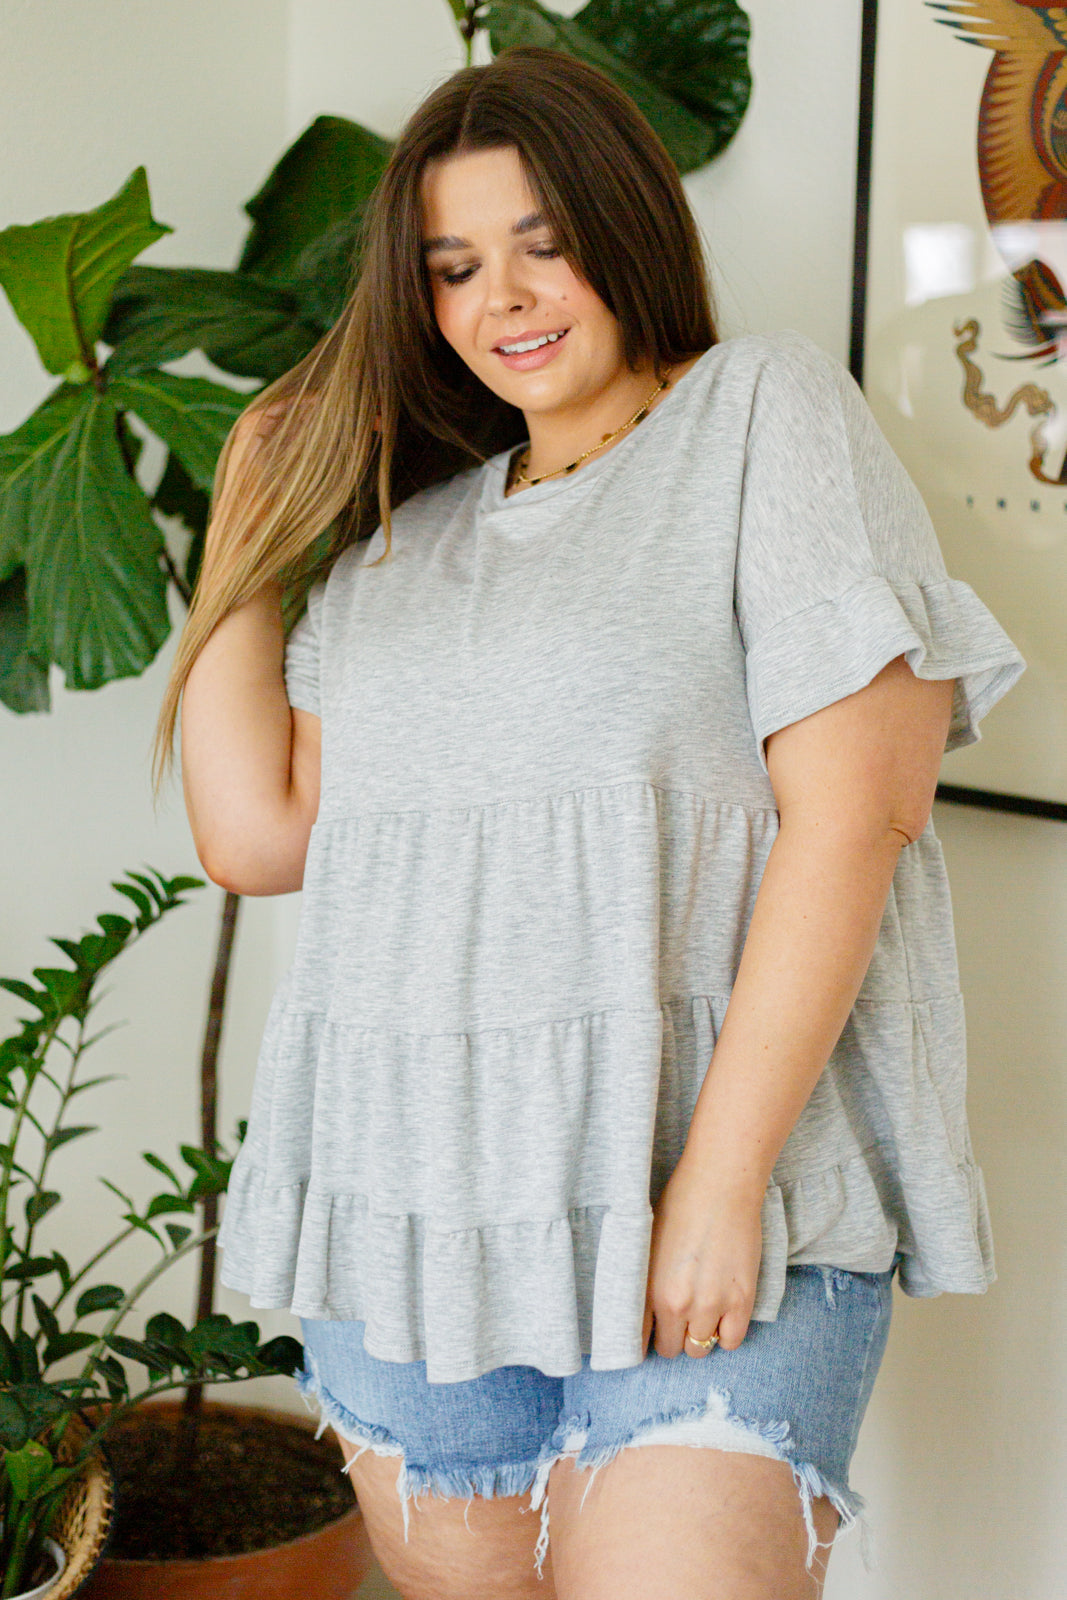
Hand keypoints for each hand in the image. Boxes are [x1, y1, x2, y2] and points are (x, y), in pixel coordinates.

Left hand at [642, 1153, 764, 1358]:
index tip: (653, 1329)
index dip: (647, 1335)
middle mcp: (678, 1304)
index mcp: (649, 1289)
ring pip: (700, 1349)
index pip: (640, 1339)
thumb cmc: (681, 1203)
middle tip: (680, 1318)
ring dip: (700, 1335)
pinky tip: (723, 1314)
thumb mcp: (649, 1244)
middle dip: (674, 1336)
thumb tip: (646, 1305)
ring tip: (702, 1312)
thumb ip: (647, 1279)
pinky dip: (726, 1333)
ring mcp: (711, 1305)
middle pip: (671, 1348)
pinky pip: (731, 1341)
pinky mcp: (741, 1300)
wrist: (720, 1184)